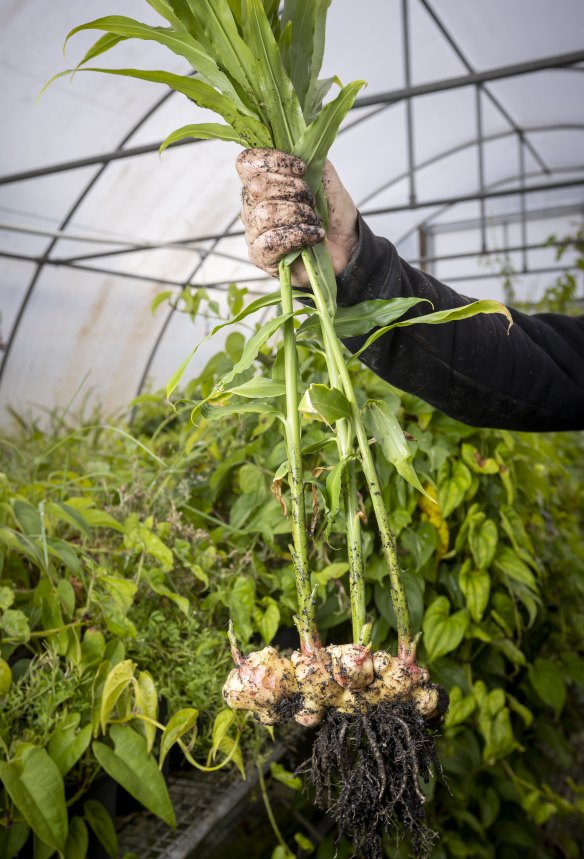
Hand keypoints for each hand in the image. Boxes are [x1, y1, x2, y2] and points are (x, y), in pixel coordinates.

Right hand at [236, 148, 358, 285]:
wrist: (347, 247)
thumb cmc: (333, 215)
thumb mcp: (327, 179)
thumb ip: (311, 157)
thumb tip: (298, 140)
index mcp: (263, 182)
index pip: (246, 162)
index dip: (272, 160)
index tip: (301, 168)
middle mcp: (252, 206)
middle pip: (257, 187)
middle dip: (294, 190)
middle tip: (312, 200)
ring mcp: (254, 233)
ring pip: (265, 214)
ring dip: (298, 214)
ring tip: (315, 220)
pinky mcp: (261, 257)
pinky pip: (271, 242)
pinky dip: (298, 235)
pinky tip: (313, 236)